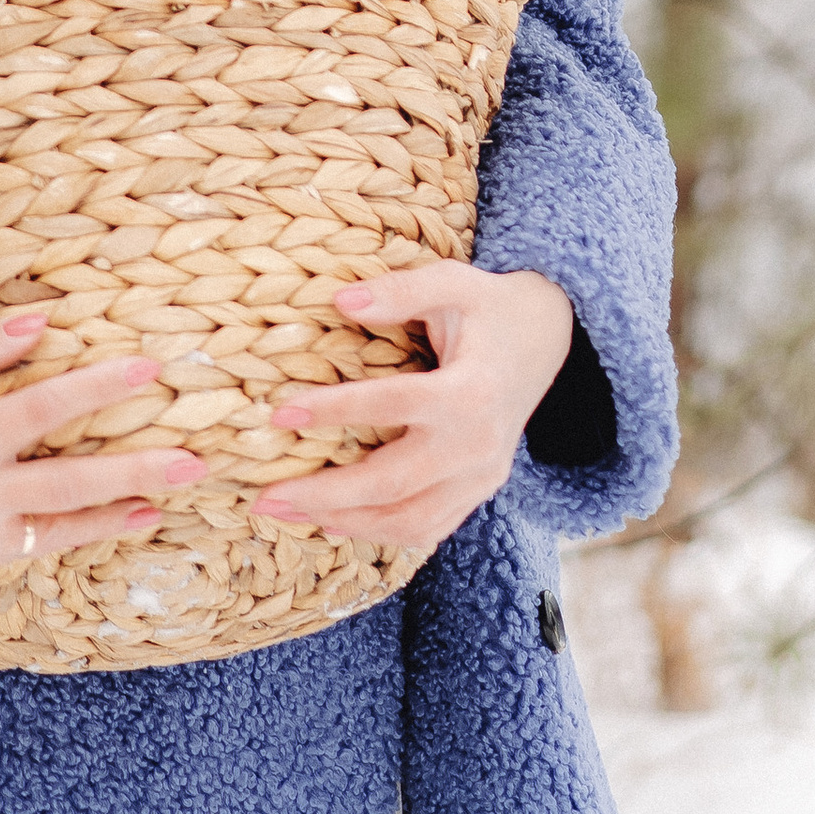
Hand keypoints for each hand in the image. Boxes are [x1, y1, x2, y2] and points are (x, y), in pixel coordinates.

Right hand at [0, 308, 203, 584]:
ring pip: (51, 533)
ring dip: (110, 516)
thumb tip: (42, 321)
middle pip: (66, 486)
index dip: (100, 388)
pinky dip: (64, 538)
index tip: (151, 370)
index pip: (43, 411)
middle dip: (133, 472)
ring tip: (160, 504)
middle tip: (192, 462)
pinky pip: (20, 553)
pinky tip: (103, 521)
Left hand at [253, 264, 573, 553]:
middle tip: (266, 497)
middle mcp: (478, 446)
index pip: (389, 407)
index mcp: (470, 392)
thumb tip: (340, 301)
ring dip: (346, 523)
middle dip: (326, 495)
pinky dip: (382, 532)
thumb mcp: (452, 281)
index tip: (278, 413)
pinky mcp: (480, 491)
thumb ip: (400, 291)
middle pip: (394, 484)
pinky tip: (337, 522)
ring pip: (410, 520)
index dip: (332, 411)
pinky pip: (429, 528)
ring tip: (289, 514)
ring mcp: (482, 477)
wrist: (548, 339)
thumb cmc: (490, 306)